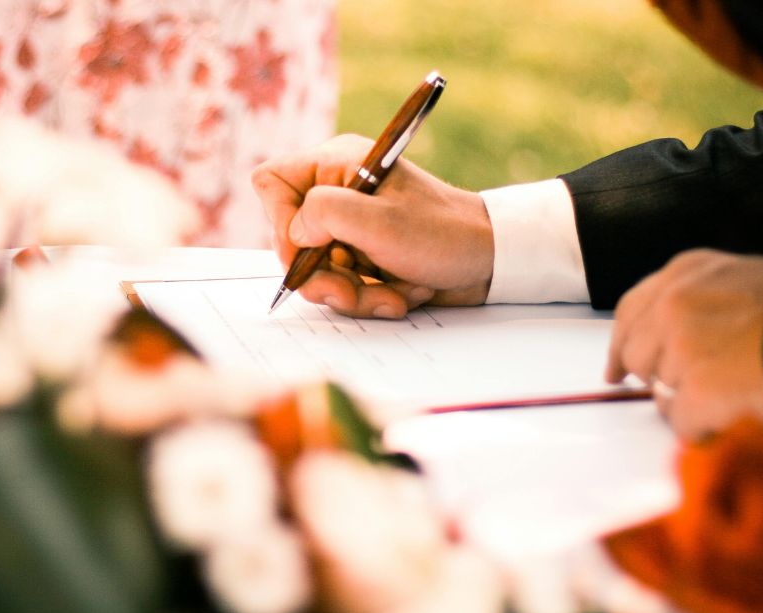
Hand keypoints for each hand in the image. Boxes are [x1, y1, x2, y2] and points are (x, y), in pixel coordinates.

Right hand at [251, 134, 493, 318]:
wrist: (491, 261)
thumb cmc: (443, 233)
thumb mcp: (379, 222)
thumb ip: (323, 214)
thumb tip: (294, 232)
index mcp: (337, 165)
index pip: (271, 183)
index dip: (281, 222)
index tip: (308, 251)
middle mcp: (338, 193)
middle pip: (290, 239)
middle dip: (320, 275)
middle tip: (350, 291)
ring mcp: (349, 227)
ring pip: (315, 270)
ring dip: (349, 293)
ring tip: (388, 297)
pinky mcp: (362, 256)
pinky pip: (340, 284)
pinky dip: (367, 297)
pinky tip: (398, 296)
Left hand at [606, 249, 762, 438]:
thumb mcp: (742, 282)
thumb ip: (701, 302)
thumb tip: (672, 341)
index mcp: (684, 273)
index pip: (629, 311)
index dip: (621, 345)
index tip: (615, 369)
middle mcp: (673, 305)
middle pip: (637, 356)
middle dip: (659, 377)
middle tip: (694, 388)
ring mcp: (680, 347)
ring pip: (661, 393)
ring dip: (691, 402)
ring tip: (736, 390)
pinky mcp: (695, 390)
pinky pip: (681, 422)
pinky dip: (706, 427)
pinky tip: (734, 411)